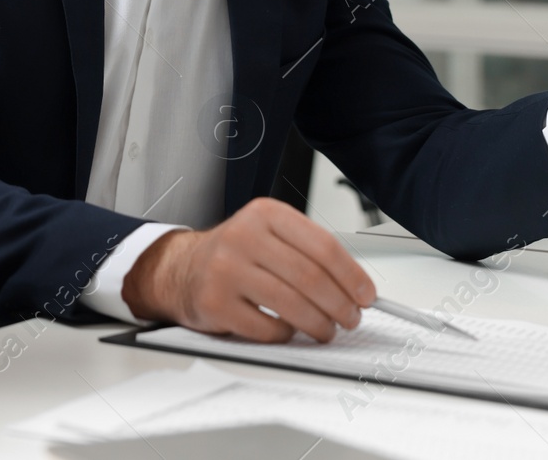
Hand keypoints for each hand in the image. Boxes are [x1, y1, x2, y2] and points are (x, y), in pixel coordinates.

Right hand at [120, 198, 375, 342]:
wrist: (181, 268)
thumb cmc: (236, 254)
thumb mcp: (269, 234)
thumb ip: (308, 251)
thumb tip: (355, 287)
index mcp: (265, 214)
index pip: (323, 245)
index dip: (351, 275)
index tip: (366, 295)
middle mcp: (243, 236)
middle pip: (310, 278)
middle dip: (340, 306)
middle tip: (351, 319)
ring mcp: (226, 270)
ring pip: (292, 305)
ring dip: (319, 325)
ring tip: (326, 330)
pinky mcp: (215, 303)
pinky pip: (267, 328)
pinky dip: (286, 335)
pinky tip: (287, 331)